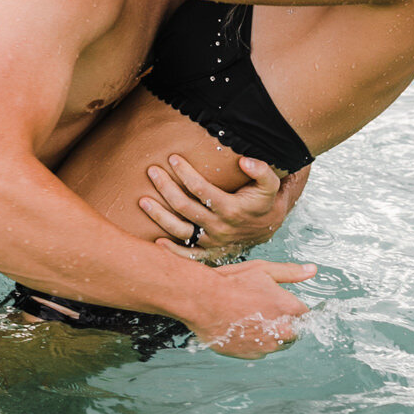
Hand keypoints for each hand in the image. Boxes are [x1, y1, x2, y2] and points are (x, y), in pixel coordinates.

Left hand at [141, 153, 309, 254]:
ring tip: (142, 201)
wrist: (269, 227)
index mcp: (231, 209)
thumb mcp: (271, 185)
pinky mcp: (209, 251)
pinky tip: (156, 241)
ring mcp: (212, 241)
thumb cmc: (264, 201)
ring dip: (159, 216)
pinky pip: (188, 255)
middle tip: (152, 171)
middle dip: (165, 188)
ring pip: (180, 230)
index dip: (185, 173)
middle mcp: (219, 227)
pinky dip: (171, 251)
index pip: (201, 190)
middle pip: (185, 207)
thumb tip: (244, 160)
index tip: (173, 158)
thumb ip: (262, 171)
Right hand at [183, 258, 314, 358]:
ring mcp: (266, 345)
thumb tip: (312, 270)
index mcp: (288, 308)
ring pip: (278, 343)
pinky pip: (260, 351)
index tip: (280, 303)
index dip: (293, 307)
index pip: (305, 314)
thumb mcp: (263, 270)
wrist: (202, 300)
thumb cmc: (231, 282)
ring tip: (250, 318)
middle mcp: (281, 330)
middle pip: (294, 332)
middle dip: (285, 323)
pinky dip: (255, 342)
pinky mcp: (250, 354)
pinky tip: (241, 328)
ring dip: (271, 334)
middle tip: (263, 310)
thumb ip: (291, 272)